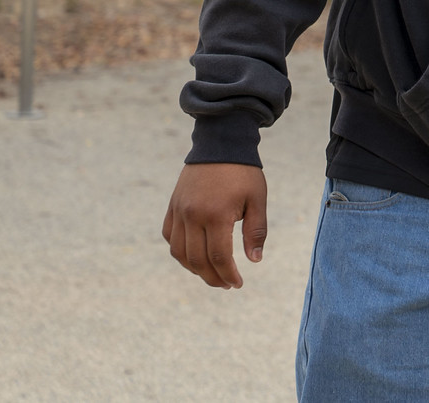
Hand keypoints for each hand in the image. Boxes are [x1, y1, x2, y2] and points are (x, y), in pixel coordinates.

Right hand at [161, 162, 267, 288]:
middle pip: (197, 260)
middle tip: (226, 285)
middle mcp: (193, 216)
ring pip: (179, 252)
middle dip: (212, 277)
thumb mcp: (257, 199)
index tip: (238, 284)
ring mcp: (179, 211)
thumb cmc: (244, 172)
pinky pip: (170, 236)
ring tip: (211, 274)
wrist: (220, 143)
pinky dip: (180, 251)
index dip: (228, 275)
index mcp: (216, 215)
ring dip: (194, 268)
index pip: (219, 257)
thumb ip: (256, 231)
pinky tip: (194, 255)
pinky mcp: (172, 206)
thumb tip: (254, 261)